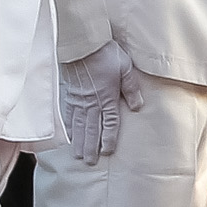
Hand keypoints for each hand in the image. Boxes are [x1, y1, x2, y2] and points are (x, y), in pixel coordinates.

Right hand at [58, 42, 145, 163]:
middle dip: (91, 147)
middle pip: (91, 129)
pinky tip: (69, 135)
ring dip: (79, 141)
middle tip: (89, 162)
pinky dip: (69, 127)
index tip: (107, 152)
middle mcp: (91, 102)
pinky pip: (68, 114)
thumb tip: (137, 106)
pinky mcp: (69, 93)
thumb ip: (131, 89)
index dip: (108, 138)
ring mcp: (78, 99)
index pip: (109, 123)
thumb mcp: (125, 68)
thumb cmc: (106, 54)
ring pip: (78, 125)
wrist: (82, 44)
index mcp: (107, 97)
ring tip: (78, 155)